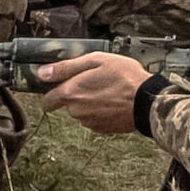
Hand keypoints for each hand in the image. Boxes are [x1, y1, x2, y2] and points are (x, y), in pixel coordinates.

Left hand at [30, 50, 151, 138]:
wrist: (148, 102)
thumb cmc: (124, 77)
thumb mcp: (95, 60)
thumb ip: (66, 68)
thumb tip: (42, 73)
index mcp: (71, 93)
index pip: (47, 100)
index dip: (52, 91)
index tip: (63, 84)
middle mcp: (76, 111)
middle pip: (67, 104)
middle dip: (76, 94)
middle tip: (95, 81)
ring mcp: (89, 123)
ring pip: (81, 112)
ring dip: (89, 103)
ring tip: (108, 90)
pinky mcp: (102, 129)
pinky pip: (94, 119)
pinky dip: (100, 112)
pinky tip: (113, 102)